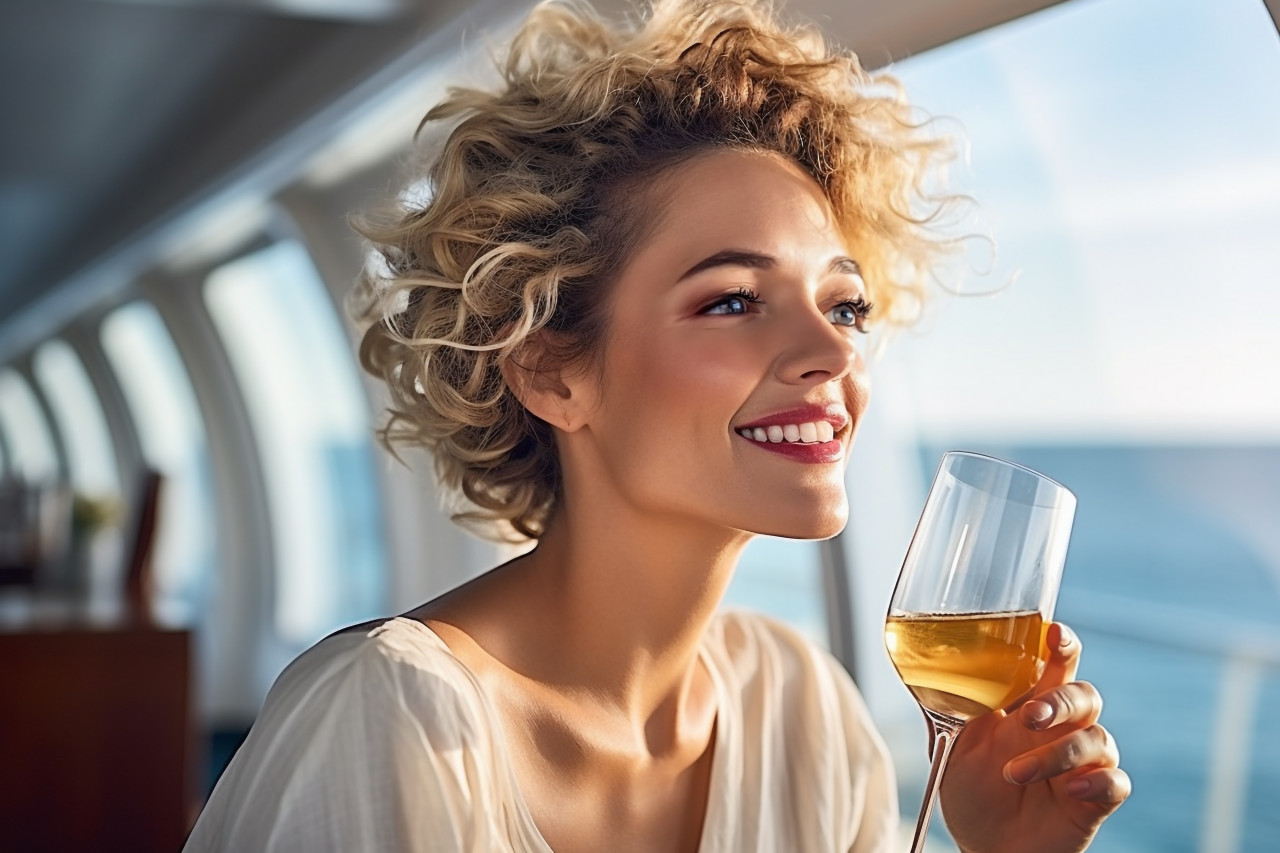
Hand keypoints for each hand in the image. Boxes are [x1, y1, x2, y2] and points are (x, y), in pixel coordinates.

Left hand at [939, 622, 1130, 852]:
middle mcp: (1061, 731)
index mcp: (1030, 708)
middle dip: (1061, 701)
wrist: (982, 849)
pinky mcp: (1094, 800)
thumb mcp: (952, 746)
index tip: (1052, 632)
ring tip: (1016, 774)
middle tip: (1029, 717)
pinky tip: (1072, 789)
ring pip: (1098, 739)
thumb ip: (948, 707)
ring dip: (1058, 754)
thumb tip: (923, 669)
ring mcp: (1081, 765)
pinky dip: (1099, 782)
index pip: (1056, 665)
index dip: (1061, 645)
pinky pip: (1117, 782)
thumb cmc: (972, 794)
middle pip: (1085, 695)